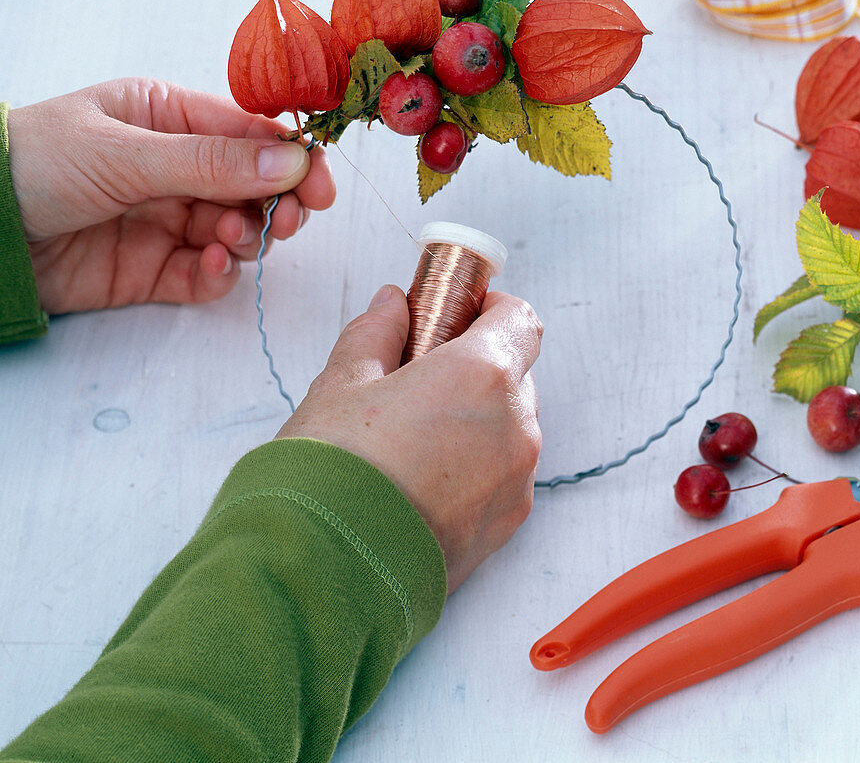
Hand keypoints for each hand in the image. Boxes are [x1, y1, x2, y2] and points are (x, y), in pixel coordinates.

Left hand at [6, 78, 335, 312]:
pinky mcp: (154, 269)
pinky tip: (209, 267)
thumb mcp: (125, 153)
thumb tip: (294, 161)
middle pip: (255, 187)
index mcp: (169, 119)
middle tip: (285, 223)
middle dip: (277, 204)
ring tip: (227, 241)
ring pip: (238, 231)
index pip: (250, 134)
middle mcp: (175, 168)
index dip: (291, 159)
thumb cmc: (36, 163)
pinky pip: (207, 274)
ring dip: (247, 238)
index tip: (320, 188)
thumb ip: (212, 162)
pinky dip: (219, 274)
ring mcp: (167, 219)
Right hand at [277, 286, 542, 592]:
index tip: (458, 312)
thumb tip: (393, 304)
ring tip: (413, 439)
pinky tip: (422, 481)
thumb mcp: (341, 383)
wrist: (326, 570)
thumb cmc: (331, 471)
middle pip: (515, 375)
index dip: (491, 310)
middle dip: (476, 368)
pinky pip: (504, 478)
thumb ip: (377, 333)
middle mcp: (515, 426)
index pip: (519, 320)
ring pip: (511, 429)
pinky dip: (477, 468)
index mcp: (482, 375)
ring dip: (477, 421)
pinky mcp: (507, 527)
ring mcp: (516, 481)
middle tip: (421, 378)